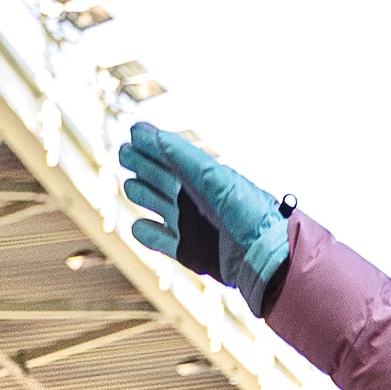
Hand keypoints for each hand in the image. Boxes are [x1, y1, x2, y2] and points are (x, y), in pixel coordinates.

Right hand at [121, 123, 290, 315]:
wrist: (262, 257)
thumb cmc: (245, 211)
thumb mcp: (215, 177)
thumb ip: (183, 155)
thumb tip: (146, 132)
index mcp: (196, 172)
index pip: (162, 149)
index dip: (146, 139)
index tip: (136, 134)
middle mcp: (187, 193)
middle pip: (148, 171)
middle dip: (136, 161)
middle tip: (128, 156)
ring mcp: (182, 220)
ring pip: (145, 198)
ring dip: (138, 191)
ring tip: (138, 188)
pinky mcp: (181, 248)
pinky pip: (151, 236)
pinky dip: (144, 231)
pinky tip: (145, 226)